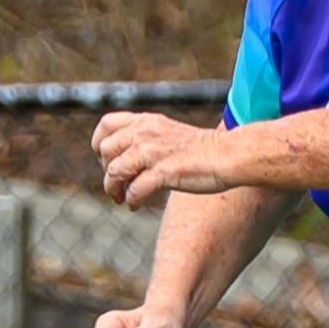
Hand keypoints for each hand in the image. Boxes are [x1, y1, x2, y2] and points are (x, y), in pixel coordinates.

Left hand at [95, 112, 237, 208]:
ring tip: (120, 199)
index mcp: (147, 121)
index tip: (105, 160)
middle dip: (105, 171)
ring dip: (113, 189)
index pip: (106, 125)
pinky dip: (131, 200)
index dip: (99, 144)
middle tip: (115, 185)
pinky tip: (135, 206)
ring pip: (115, 172)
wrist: (229, 155)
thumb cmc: (204, 149)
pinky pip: (135, 189)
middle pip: (106, 151)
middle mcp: (145, 133)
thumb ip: (147, 138)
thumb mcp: (169, 133)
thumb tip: (127, 156)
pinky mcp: (163, 172)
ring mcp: (153, 152)